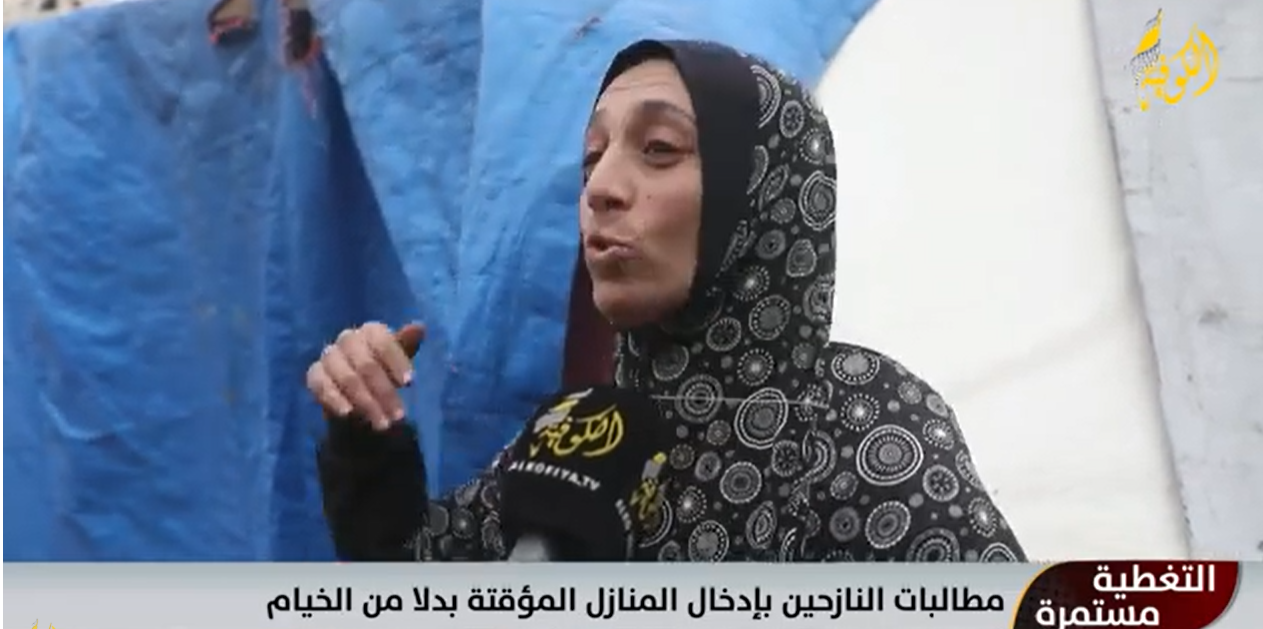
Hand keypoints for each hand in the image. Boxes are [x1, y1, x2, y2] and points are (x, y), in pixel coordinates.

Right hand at [306, 322, 425, 429]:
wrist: (360, 396)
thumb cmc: (384, 372)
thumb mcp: (399, 361)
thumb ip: (407, 345)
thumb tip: (419, 327)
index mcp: (370, 331)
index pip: (382, 341)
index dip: (396, 361)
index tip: (409, 383)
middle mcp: (348, 339)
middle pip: (366, 364)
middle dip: (384, 392)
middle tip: (399, 416)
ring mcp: (329, 356)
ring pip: (347, 378)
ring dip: (366, 402)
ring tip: (382, 423)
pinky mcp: (314, 375)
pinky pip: (321, 386)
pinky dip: (335, 400)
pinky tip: (348, 414)